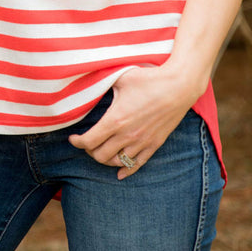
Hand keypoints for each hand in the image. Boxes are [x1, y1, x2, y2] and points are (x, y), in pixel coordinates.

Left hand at [68, 66, 197, 179]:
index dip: (77, 142)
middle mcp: (127, 135)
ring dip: (105, 159)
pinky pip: (137, 165)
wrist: (179, 87)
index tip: (73, 138)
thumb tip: (88, 80)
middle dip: (89, 151)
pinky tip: (119, 172)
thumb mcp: (121, 78)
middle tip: (87, 142)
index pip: (89, 141)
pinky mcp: (154, 144)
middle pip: (100, 156)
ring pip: (116, 163)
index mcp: (115, 119)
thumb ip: (103, 82)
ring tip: (101, 150)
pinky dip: (125, 170)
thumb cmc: (149, 79)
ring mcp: (141, 142)